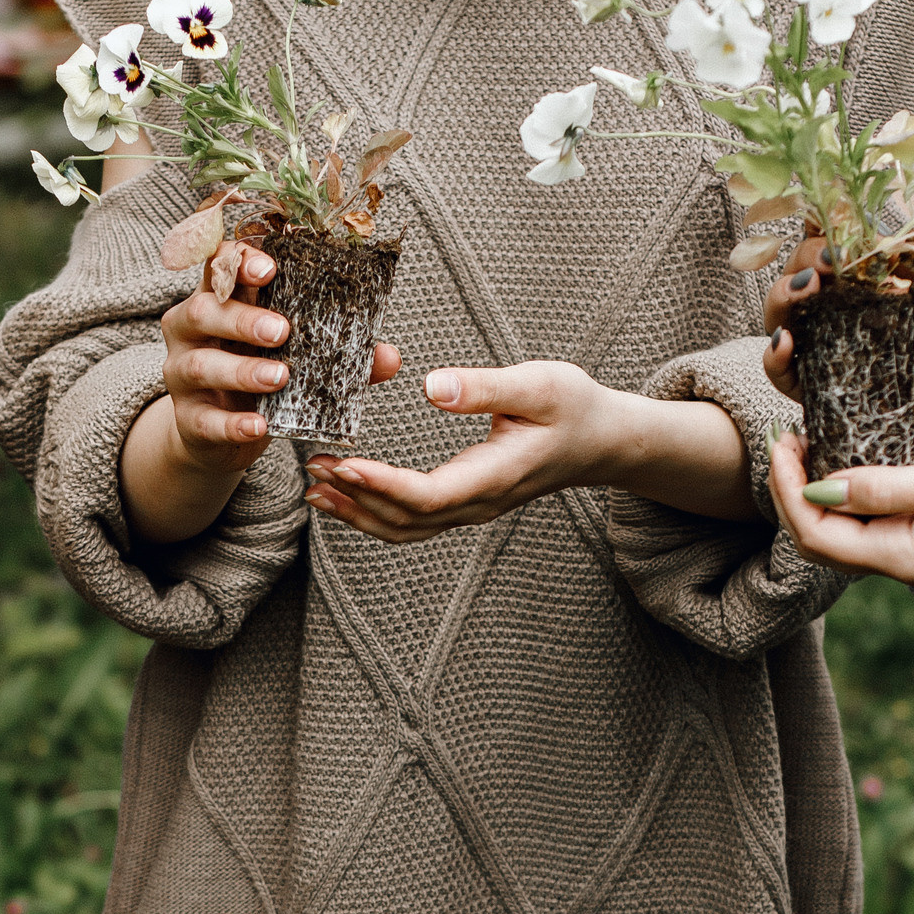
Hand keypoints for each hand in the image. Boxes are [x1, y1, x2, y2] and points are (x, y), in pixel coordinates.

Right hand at [121, 250, 400, 545]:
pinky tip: (258, 426)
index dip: (238, 260)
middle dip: (244, 317)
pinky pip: (205, 420)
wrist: (220, 435)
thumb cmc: (258, 378)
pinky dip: (233, 423)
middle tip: (283, 330)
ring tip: (280, 377)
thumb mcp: (293, 356)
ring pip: (202, 365)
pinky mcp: (187, 420)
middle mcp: (192, 330)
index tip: (269, 268)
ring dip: (242, 370)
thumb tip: (389, 356)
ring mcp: (182, 375)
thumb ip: (336, 352)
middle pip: (205, 311)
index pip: (218, 265)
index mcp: (219, 299)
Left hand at [302, 360, 756, 542]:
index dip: (383, 486)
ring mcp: (470, 509)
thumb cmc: (573, 407)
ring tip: (315, 489)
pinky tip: (346, 494)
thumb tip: (432, 385)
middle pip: (406, 521)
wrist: (600, 441)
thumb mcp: (538, 384)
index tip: (345, 465)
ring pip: (405, 529)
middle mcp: (478, 503)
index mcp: (494, 477)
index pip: (428, 496)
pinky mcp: (464, 503)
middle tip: (313, 470)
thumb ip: (485, 387)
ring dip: (358, 513)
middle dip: (356, 499)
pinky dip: (374, 512)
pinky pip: (412, 521)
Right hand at [760, 233, 913, 452]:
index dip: (831, 231)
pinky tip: (786, 341)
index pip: (846, 251)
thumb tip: (889, 234)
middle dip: (804, 260)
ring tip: (803, 290)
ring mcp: (845, 364)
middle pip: (808, 281)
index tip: (838, 221)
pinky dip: (776, 360)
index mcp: (895, 290)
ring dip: (782, 300)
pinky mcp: (834, 408)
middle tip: (825, 262)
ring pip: (789, 324)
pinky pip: (790, 382)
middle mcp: (862, 323)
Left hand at [769, 431, 913, 582]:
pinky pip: (870, 511)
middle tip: (786, 436)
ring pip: (842, 524)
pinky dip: (848, 483)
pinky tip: (850, 448)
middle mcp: (900, 558)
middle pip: (820, 535)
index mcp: (901, 555)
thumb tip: (821, 487)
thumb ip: (886, 487)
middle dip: (792, 490)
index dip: (787, 489)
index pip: (815, 533)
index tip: (780, 439)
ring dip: (817, 485)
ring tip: (809, 437)